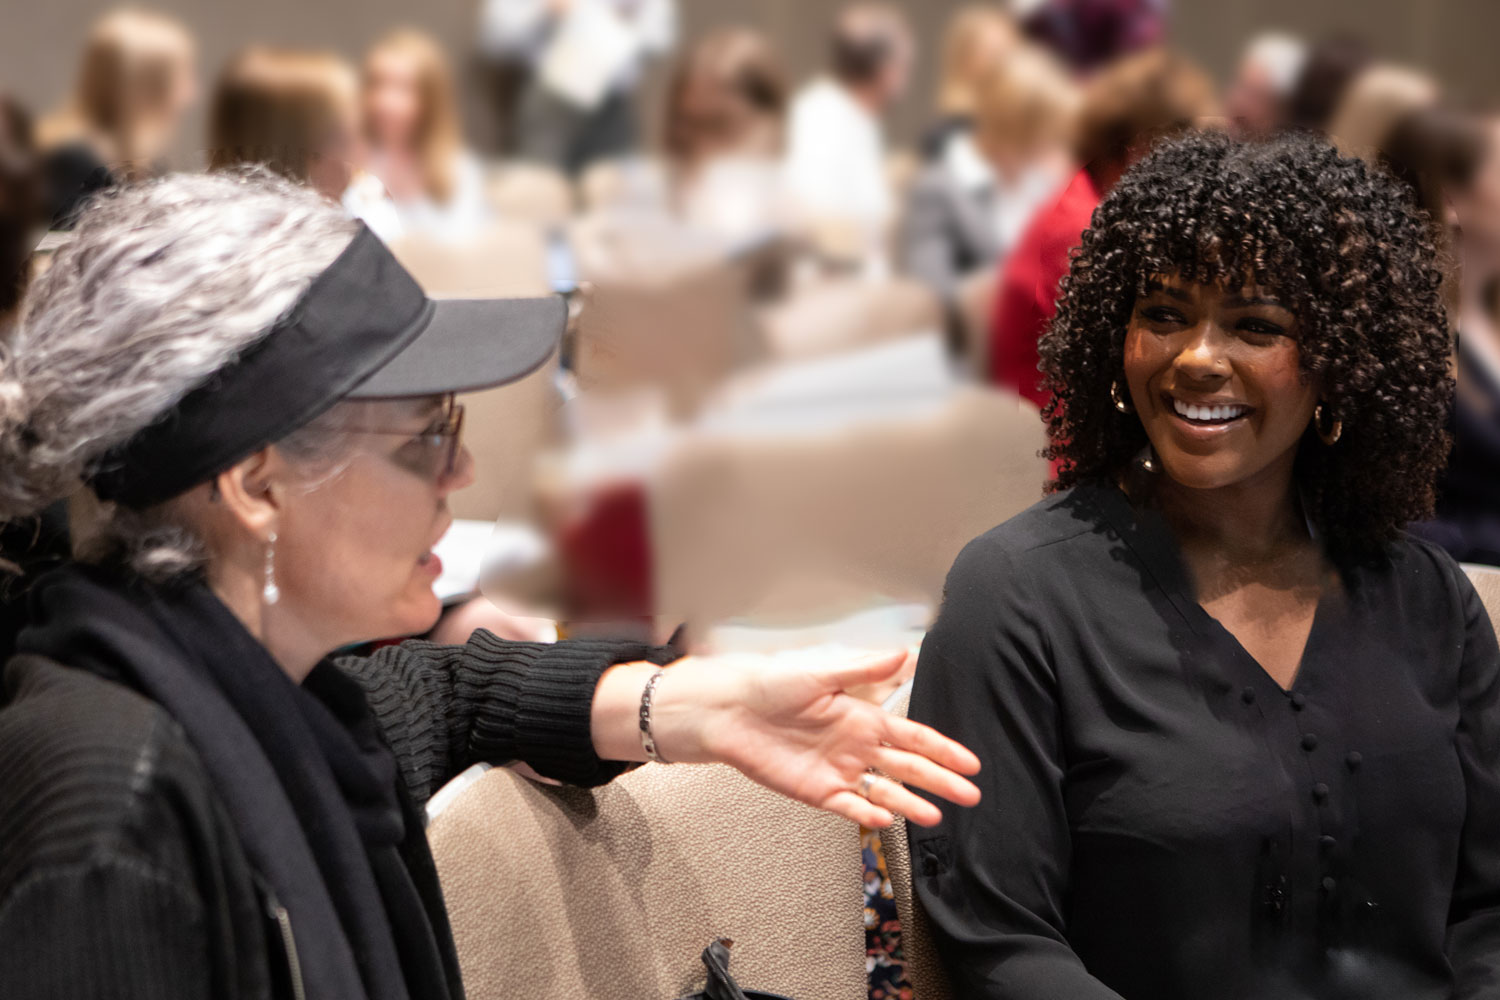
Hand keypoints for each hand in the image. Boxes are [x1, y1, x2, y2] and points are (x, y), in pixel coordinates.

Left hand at [650, 650, 980, 828]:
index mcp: (863, 717)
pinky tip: (890, 821)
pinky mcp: (817, 791)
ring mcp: (839, 770)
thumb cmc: (771, 685)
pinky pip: (850, 806)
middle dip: (941, 781)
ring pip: (885, 792)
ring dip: (912, 804)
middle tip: (971, 795)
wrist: (730, 712)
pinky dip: (870, 814)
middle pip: (908, 768)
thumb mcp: (821, 672)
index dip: (943, 750)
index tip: (970, 763)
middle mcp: (857, 745)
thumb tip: (903, 654)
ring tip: (937, 817)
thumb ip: (864, 670)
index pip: (913, 737)